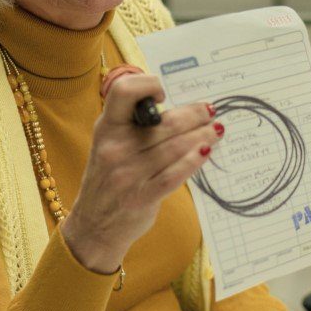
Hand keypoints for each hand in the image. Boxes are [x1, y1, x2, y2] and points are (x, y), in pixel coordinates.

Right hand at [61, 72, 219, 273]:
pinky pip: (176, 173)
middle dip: (195, 114)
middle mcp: (115, 149)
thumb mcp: (108, 145)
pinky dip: (194, 160)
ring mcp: (128, 174)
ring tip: (216, 130)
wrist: (93, 225)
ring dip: (202, 135)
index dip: (147, 86)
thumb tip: (177, 111)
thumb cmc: (108, 179)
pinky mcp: (142, 197)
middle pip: (165, 122)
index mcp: (105, 129)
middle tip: (211, 111)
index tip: (163, 95)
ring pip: (176, 146)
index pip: (124, 92)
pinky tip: (206, 151)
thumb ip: (132, 126)